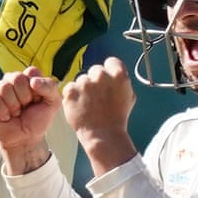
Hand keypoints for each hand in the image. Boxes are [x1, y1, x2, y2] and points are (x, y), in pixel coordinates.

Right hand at [0, 67, 61, 173]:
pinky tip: (5, 116)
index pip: (31, 72)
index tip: (36, 100)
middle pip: (17, 78)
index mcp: (28, 78)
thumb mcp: (53, 103)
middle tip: (24, 108)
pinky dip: (2, 112)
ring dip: (13, 106)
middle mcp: (12, 80)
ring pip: (4, 88)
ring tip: (15, 113)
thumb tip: (33, 82)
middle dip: (24, 98)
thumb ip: (50, 87)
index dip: (36, 89)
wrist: (25, 139)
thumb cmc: (37, 121)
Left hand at [61, 56, 136, 174]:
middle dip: (95, 81)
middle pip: (95, 70)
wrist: (103, 135)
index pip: (110, 62)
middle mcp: (101, 75)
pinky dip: (72, 96)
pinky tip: (79, 106)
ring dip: (83, 89)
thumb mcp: (128, 95)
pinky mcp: (71, 91)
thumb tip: (114, 72)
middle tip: (96, 98)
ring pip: (81, 79)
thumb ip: (121, 80)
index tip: (106, 84)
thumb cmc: (117, 118)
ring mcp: (85, 83)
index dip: (108, 73)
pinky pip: (69, 87)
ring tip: (88, 105)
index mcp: (118, 74)